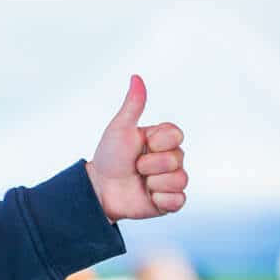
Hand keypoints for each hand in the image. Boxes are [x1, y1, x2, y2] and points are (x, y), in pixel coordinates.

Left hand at [85, 75, 187, 222]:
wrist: (99, 189)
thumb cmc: (109, 157)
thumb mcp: (120, 129)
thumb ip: (133, 105)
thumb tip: (136, 77)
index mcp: (163, 140)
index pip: (176, 136)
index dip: (157, 142)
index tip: (141, 144)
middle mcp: (171, 159)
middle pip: (177, 159)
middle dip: (150, 164)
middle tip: (135, 167)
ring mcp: (171, 180)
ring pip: (179, 180)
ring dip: (154, 182)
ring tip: (140, 182)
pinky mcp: (169, 201)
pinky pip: (178, 200)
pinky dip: (160, 200)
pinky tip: (148, 196)